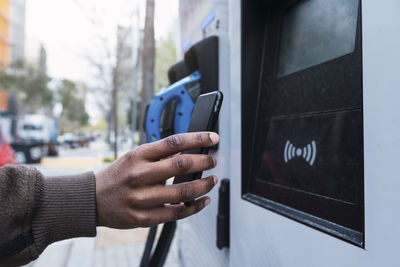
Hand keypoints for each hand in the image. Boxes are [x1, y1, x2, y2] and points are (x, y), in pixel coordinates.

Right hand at [95, 132, 218, 228]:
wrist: (92, 200)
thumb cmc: (117, 176)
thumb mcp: (133, 157)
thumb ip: (159, 154)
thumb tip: (186, 149)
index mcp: (138, 156)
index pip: (173, 142)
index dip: (197, 138)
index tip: (212, 138)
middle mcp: (140, 175)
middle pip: (181, 165)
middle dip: (203, 162)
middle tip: (212, 161)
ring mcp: (142, 198)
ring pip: (183, 192)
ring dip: (204, 185)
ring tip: (212, 180)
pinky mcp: (144, 217)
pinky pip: (176, 213)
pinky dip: (195, 207)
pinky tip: (202, 200)